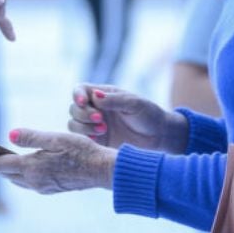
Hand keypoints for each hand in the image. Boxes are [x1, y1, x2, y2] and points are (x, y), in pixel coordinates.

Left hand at [0, 128, 116, 193]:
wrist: (102, 170)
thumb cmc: (82, 150)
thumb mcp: (56, 138)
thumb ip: (31, 137)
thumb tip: (9, 135)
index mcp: (33, 168)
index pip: (2, 165)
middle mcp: (35, 181)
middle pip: (7, 174)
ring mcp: (43, 187)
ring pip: (17, 180)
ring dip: (6, 171)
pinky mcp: (51, 188)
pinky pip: (28, 183)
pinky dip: (19, 174)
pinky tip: (22, 167)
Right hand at [68, 85, 187, 153]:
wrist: (159, 137)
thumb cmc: (149, 115)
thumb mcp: (134, 104)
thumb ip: (114, 100)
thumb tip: (94, 96)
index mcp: (102, 95)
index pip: (80, 90)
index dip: (77, 95)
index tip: (83, 102)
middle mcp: (95, 109)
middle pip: (74, 108)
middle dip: (83, 114)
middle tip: (101, 120)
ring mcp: (94, 126)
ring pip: (74, 124)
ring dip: (83, 127)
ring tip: (103, 130)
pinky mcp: (97, 142)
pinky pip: (82, 140)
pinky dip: (86, 139)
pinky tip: (99, 139)